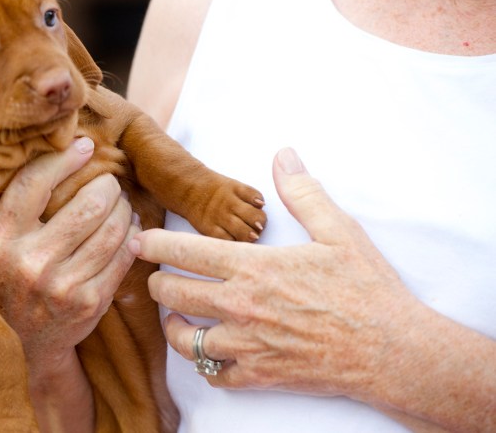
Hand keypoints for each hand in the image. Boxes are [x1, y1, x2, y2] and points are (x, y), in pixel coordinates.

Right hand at [0, 136, 138, 369]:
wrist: (23, 345)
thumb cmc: (12, 279)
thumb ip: (19, 206)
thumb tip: (65, 148)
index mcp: (1, 240)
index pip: (35, 183)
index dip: (65, 158)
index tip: (85, 146)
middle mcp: (30, 262)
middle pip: (89, 204)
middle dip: (107, 186)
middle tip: (109, 183)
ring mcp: (62, 286)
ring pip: (113, 228)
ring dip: (124, 208)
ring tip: (120, 203)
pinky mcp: (90, 302)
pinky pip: (124, 255)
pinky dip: (132, 234)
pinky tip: (128, 228)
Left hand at [129, 147, 412, 395]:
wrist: (392, 351)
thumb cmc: (366, 290)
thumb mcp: (338, 231)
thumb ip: (302, 193)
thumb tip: (284, 156)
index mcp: (253, 268)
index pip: (185, 252)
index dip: (154, 244)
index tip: (140, 240)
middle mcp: (241, 307)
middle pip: (173, 295)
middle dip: (156, 284)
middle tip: (155, 277)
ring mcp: (248, 345)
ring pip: (185, 340)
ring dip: (173, 327)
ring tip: (175, 317)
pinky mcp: (261, 375)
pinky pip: (215, 376)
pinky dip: (205, 365)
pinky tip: (208, 353)